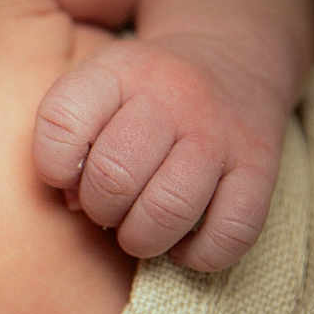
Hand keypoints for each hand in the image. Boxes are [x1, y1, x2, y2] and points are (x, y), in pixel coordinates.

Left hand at [33, 35, 284, 270]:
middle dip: (99, 209)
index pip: (61, 121)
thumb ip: (66, 136)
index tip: (68, 174)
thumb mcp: (96, 85)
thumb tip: (73, 203)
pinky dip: (199, 254)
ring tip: (139, 229)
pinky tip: (184, 242)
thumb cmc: (143, 91)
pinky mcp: (261, 169)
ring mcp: (221, 133)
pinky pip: (230, 233)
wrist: (232, 58)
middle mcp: (173, 97)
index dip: (53, 165)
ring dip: (142, 237)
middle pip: (114, 175)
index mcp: (119, 70)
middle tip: (107, 207)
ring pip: (169, 209)